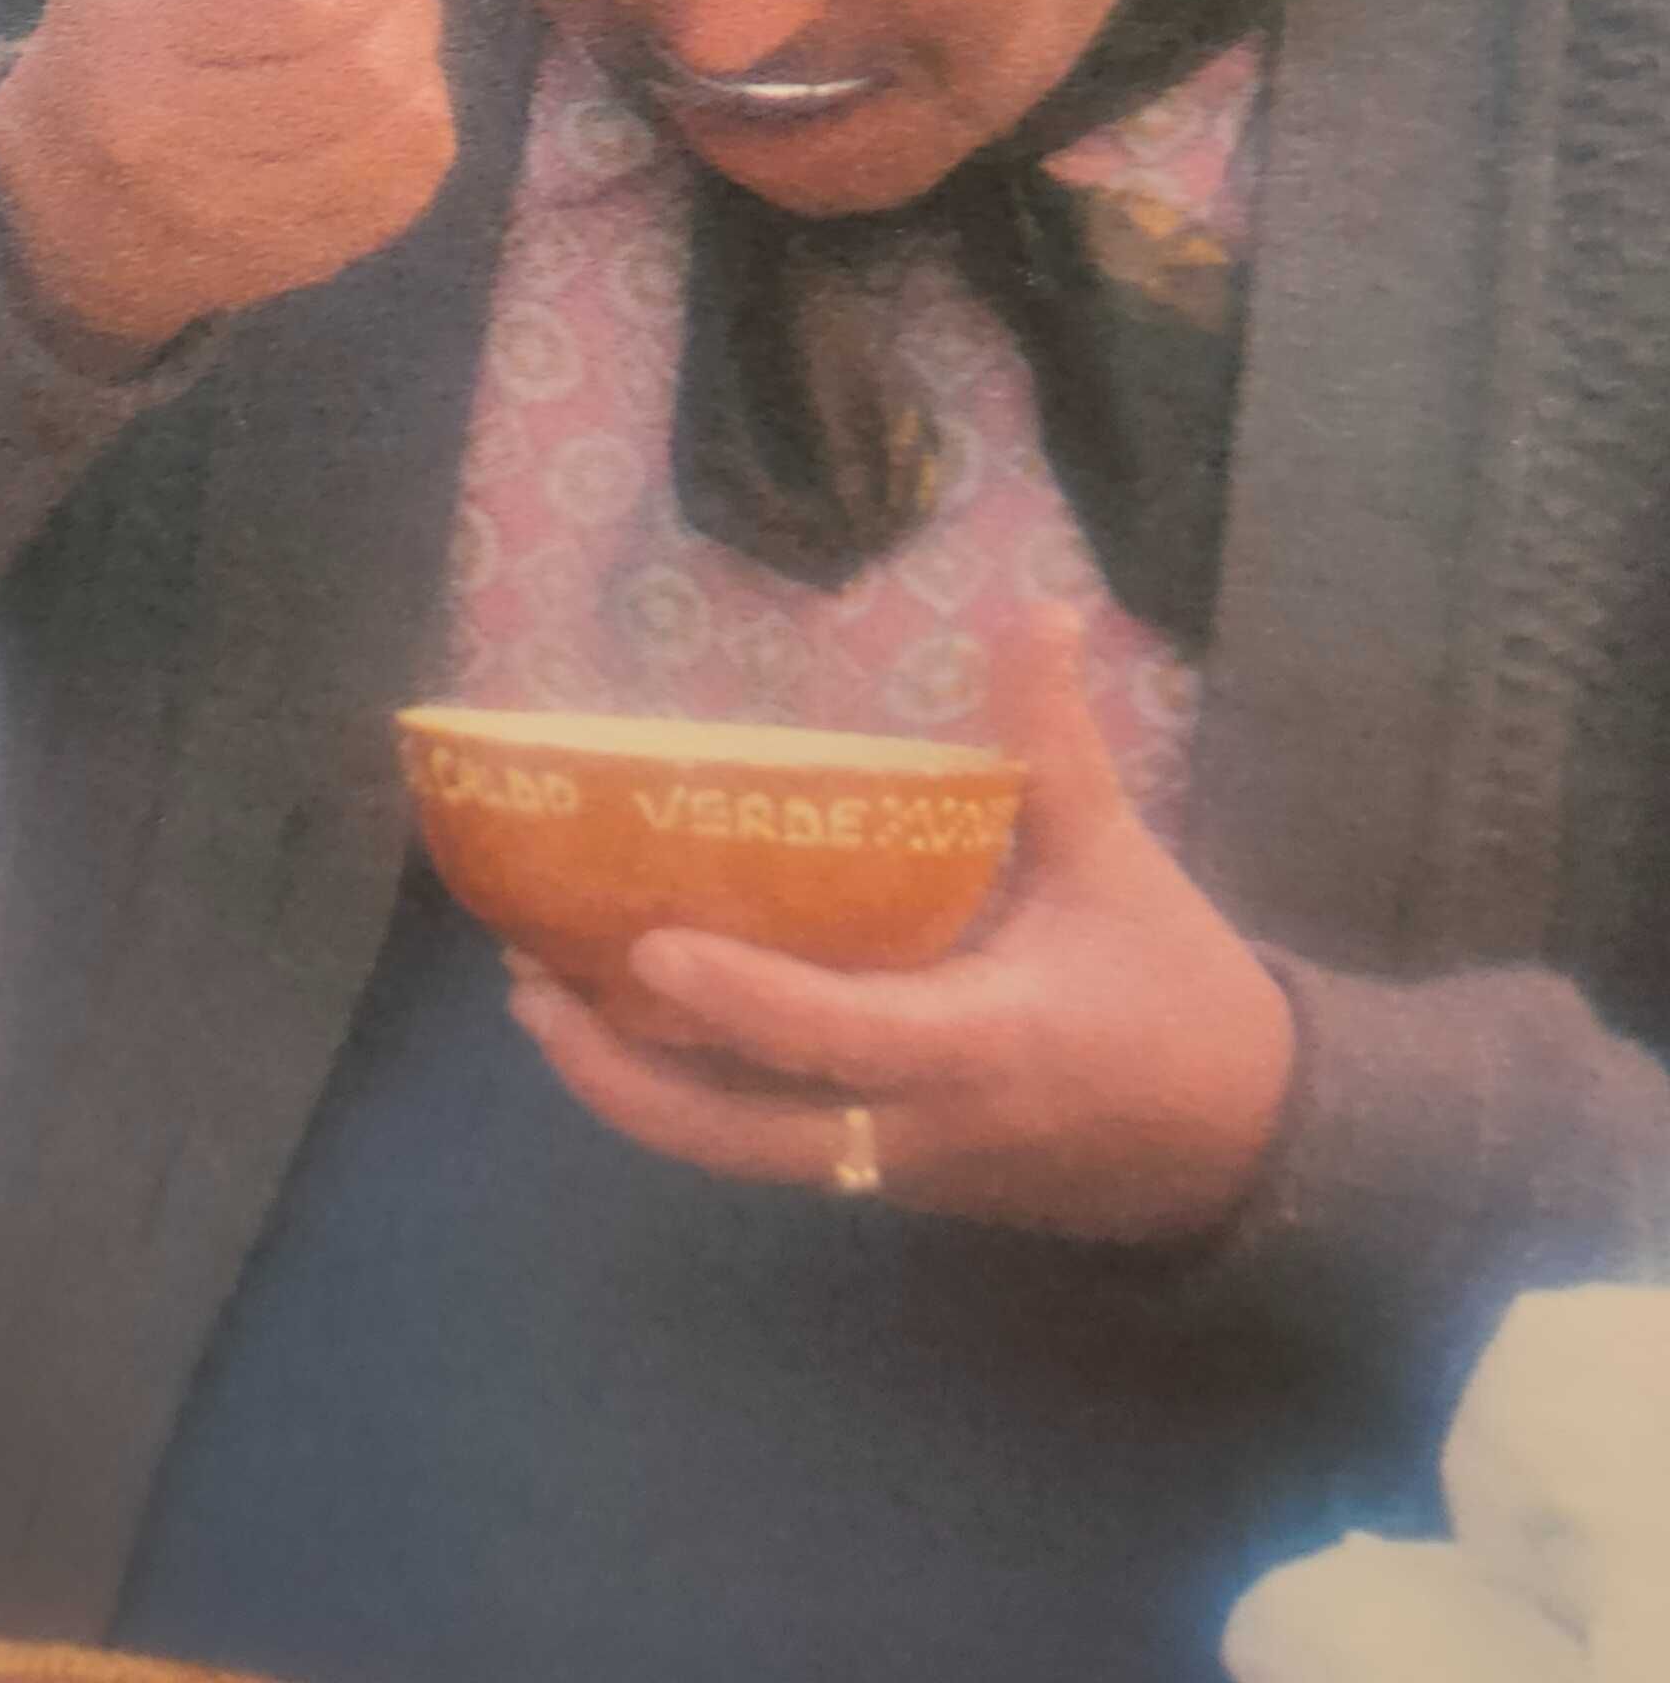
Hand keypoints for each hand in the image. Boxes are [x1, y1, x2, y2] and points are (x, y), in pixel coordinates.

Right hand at [0, 0, 459, 362]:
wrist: (59, 212)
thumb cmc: (114, 45)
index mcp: (132, 29)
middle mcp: (173, 133)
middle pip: (358, 67)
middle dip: (410, 1)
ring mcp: (232, 213)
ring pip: (394, 132)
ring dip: (421, 64)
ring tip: (390, 33)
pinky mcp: (283, 261)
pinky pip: (402, 190)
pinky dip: (416, 128)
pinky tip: (382, 101)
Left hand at [504, 608, 1295, 1245]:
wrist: (1258, 1152)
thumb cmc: (1180, 998)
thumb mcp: (1118, 865)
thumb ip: (1056, 744)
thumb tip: (1035, 606)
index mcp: (983, 1043)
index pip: (839, 1036)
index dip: (741, 998)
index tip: (644, 949)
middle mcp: (921, 1124)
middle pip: (740, 1138)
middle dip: (621, 1075)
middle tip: (525, 980)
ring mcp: (900, 1165)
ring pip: (740, 1157)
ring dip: (634, 1090)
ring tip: (541, 998)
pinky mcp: (893, 1176)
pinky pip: (772, 1149)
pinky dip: (691, 1096)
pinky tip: (631, 1027)